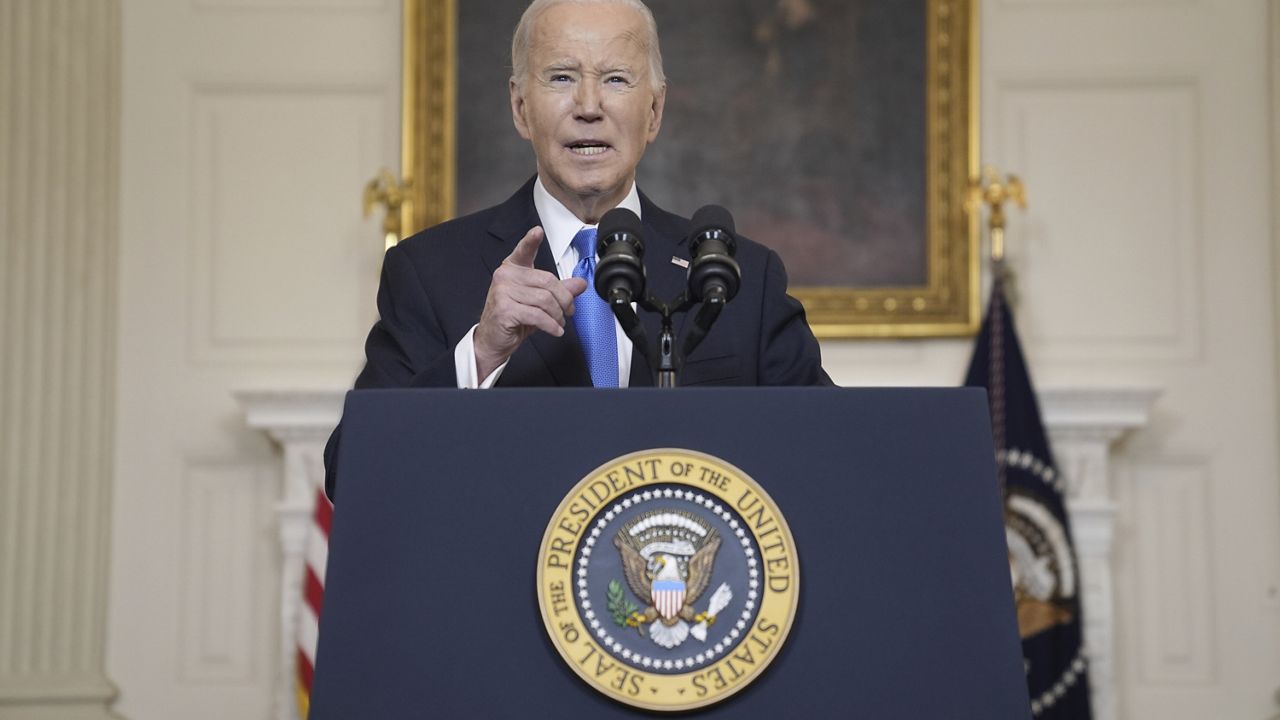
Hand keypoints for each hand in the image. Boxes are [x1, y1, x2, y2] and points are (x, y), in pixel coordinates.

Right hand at [474, 226, 587, 377]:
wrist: (493, 340)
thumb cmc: (514, 318)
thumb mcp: (539, 302)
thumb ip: (559, 290)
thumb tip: (580, 284)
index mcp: (513, 269)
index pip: (523, 251)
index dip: (531, 241)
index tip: (537, 232)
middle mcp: (505, 276)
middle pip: (547, 281)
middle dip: (564, 299)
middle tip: (569, 311)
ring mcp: (503, 292)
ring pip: (544, 300)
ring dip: (558, 315)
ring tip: (559, 322)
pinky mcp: (505, 309)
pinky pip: (537, 315)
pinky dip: (551, 325)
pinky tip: (555, 330)